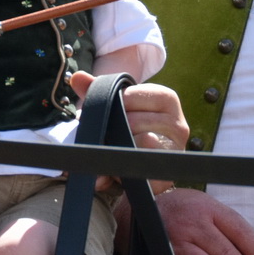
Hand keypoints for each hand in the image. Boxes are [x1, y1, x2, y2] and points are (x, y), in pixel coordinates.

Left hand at [69, 73, 189, 192]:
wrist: (146, 163)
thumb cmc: (132, 127)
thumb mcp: (117, 106)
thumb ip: (97, 90)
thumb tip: (76, 78)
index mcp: (167, 99)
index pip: (130, 96)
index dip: (111, 105)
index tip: (106, 114)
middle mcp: (177, 124)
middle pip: (131, 121)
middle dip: (111, 129)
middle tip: (104, 136)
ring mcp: (175, 151)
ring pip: (136, 143)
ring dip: (116, 149)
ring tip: (112, 151)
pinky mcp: (166, 176)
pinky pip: (137, 168)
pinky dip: (119, 170)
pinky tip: (114, 170)